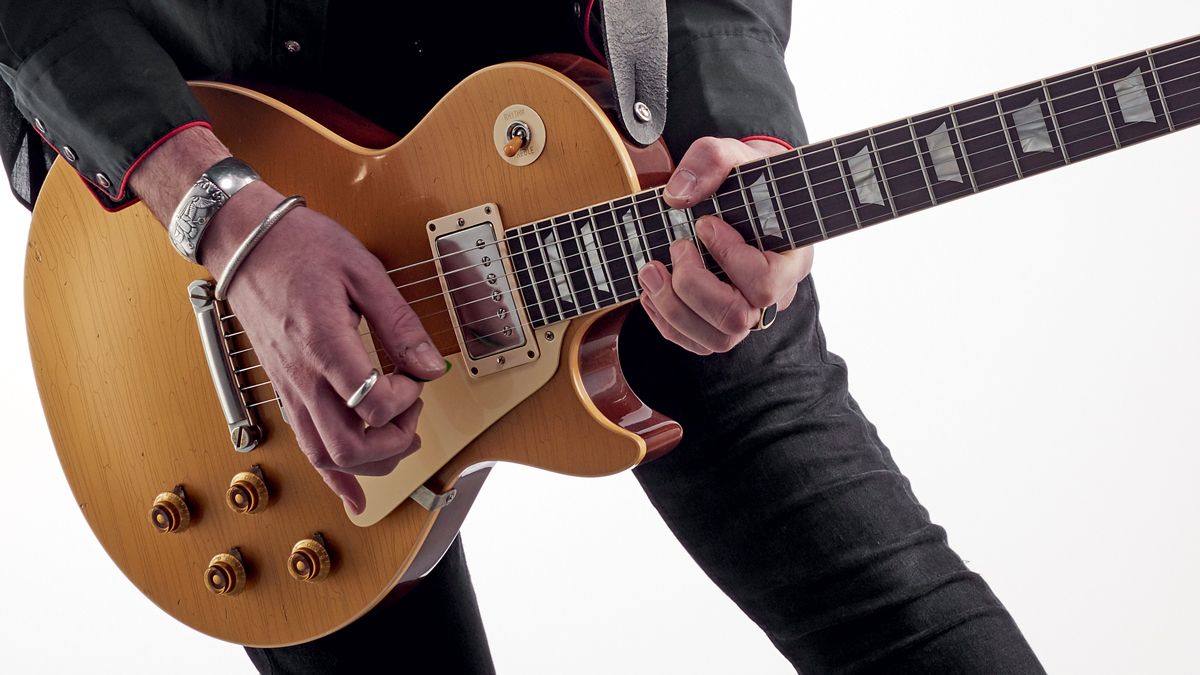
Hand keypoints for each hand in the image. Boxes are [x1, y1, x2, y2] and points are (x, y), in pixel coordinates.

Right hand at [130, 128, 443, 513]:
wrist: (245, 241)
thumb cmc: (299, 247)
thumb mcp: (363, 271)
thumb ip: (400, 323)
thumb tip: (431, 365)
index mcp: (324, 343)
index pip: (371, 403)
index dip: (405, 399)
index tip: (414, 376)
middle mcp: (302, 376)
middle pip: (350, 445)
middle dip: (395, 440)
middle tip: (413, 410)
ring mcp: (289, 389)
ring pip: (328, 456)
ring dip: (372, 461)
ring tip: (398, 438)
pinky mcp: (285, 392)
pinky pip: (307, 447)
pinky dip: (334, 476)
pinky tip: (354, 495)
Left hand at [637, 137, 814, 354]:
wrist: (744, 195)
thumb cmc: (746, 179)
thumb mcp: (733, 155)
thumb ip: (710, 161)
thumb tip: (676, 196)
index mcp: (790, 258)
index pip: (764, 282)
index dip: (729, 258)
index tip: (705, 223)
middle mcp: (775, 294)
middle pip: (736, 319)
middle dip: (692, 287)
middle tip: (676, 248)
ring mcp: (749, 313)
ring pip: (717, 339)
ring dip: (672, 309)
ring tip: (650, 270)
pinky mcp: (720, 323)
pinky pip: (695, 343)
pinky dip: (665, 322)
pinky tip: (651, 291)